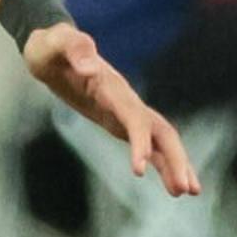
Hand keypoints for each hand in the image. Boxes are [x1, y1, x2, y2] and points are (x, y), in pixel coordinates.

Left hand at [21, 17, 201, 199]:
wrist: (49, 48)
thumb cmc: (50, 46)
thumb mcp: (54, 43)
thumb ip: (73, 48)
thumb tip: (88, 66)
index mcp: (112, 87)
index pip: (134, 118)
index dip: (140, 141)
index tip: (139, 170)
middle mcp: (126, 99)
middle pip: (160, 130)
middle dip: (174, 158)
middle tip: (185, 190)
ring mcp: (126, 110)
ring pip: (159, 139)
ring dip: (175, 164)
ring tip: (186, 193)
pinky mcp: (119, 119)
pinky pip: (146, 143)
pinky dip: (159, 162)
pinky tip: (169, 183)